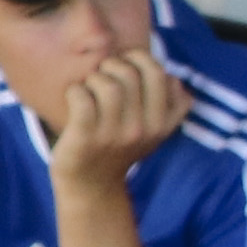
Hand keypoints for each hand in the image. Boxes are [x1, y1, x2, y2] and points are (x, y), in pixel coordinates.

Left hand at [44, 42, 182, 186]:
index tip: (129, 69)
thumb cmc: (118, 146)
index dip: (142, 61)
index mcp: (162, 124)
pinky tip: (75, 98)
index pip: (163, 75)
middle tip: (104, 74)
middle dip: (114, 64)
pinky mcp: (86, 138)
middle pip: (131, 73)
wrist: (92, 186)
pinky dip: (75, 91)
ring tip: (90, 88)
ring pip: (107, 84)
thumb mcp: (152, 130)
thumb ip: (165, 103)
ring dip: (94, 78)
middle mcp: (143, 130)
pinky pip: (81, 97)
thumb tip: (171, 75)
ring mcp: (114, 135)